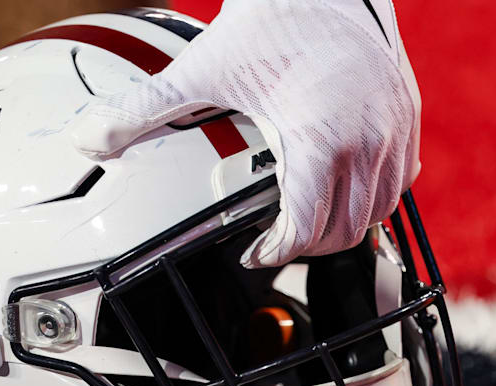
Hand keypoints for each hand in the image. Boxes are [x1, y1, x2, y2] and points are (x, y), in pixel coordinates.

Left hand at [70, 0, 421, 266]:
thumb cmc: (270, 19)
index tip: (256, 251)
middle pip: (347, 229)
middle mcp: (368, 139)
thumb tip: (88, 140)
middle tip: (276, 242)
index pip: (308, 228)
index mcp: (319, 139)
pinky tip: (339, 184)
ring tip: (306, 221)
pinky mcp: (408, 113)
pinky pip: (399, 178)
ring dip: (342, 224)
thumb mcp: (199, 70)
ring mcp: (396, 127)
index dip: (278, 251)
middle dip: (307, 245)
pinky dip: (371, 194)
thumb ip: (141, 111)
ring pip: (378, 210)